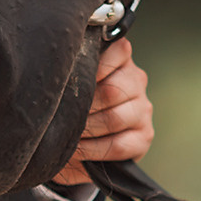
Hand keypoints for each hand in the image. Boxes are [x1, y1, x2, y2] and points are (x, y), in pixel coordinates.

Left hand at [53, 36, 154, 184]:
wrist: (79, 141)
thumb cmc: (71, 103)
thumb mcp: (72, 81)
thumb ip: (72, 70)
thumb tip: (56, 70)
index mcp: (120, 58)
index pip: (117, 51)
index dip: (91, 67)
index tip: (68, 79)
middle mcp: (136, 80)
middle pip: (112, 91)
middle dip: (81, 107)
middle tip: (60, 115)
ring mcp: (143, 109)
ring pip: (114, 119)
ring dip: (85, 129)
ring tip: (64, 133)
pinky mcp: (144, 137)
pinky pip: (118, 145)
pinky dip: (92, 150)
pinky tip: (76, 150)